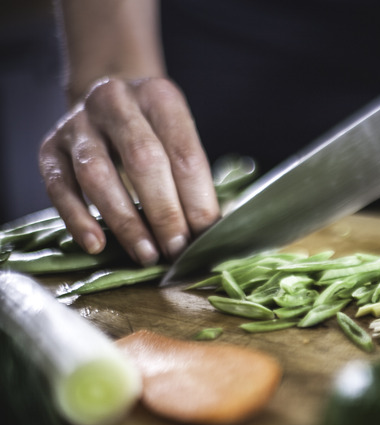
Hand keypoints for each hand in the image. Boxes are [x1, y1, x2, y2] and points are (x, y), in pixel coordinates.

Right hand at [39, 77, 220, 265]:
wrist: (106, 103)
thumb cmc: (154, 132)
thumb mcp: (178, 138)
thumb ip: (194, 178)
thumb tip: (212, 230)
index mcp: (160, 97)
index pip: (184, 154)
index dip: (197, 200)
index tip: (204, 237)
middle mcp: (115, 101)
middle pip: (143, 160)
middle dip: (164, 212)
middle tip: (177, 250)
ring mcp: (78, 123)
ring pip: (98, 174)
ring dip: (125, 221)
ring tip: (146, 254)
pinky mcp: (49, 147)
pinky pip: (59, 187)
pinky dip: (77, 219)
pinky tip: (96, 245)